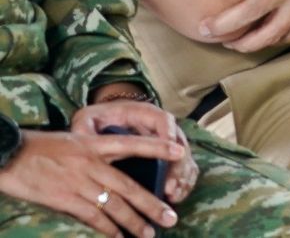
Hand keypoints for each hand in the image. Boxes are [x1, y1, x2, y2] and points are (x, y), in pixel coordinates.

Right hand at [0, 127, 181, 236]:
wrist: (10, 156)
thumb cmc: (41, 148)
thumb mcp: (74, 139)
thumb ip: (97, 149)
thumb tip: (118, 163)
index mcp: (94, 143)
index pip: (133, 143)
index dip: (158, 146)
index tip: (181, 152)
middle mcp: (91, 163)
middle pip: (129, 186)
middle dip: (152, 204)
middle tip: (171, 217)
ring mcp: (78, 182)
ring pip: (114, 205)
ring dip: (134, 222)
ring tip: (149, 233)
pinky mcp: (64, 199)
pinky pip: (92, 217)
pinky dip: (107, 229)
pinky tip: (118, 237)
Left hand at [71, 103, 197, 204]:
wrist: (105, 121)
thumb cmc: (97, 121)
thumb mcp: (87, 119)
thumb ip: (85, 127)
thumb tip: (83, 140)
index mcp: (143, 113)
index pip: (162, 119)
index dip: (168, 134)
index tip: (170, 149)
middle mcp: (162, 127)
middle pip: (178, 142)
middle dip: (177, 165)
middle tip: (170, 185)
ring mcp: (167, 142)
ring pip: (184, 157)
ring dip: (182, 177)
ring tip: (173, 195)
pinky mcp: (168, 157)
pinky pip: (184, 168)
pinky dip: (184, 181)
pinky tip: (177, 196)